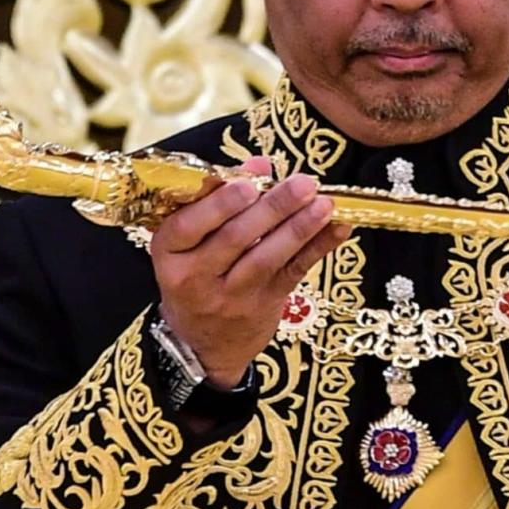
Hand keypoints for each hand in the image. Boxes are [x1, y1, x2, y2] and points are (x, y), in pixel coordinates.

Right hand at [150, 158, 349, 387]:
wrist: (202, 343)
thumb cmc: (195, 276)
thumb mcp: (189, 243)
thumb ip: (219, 200)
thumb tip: (260, 164)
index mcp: (169, 254)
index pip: (187, 226)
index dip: (219, 205)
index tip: (249, 184)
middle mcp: (196, 277)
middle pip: (234, 239)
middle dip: (272, 208)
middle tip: (302, 184)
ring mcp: (231, 296)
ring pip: (266, 258)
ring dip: (299, 228)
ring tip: (324, 203)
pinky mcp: (263, 306)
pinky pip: (293, 273)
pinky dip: (318, 248)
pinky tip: (338, 227)